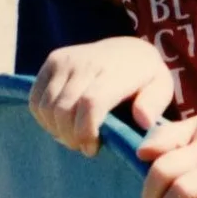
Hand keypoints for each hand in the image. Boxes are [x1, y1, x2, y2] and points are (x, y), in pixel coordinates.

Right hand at [29, 37, 173, 156]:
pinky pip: (35, 98)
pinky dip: (43, 118)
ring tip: (74, 135)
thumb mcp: (161, 88)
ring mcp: (67, 58)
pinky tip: (62, 123)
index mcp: (117, 69)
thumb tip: (142, 120)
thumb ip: (154, 103)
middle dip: (70, 136)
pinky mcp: (52, 60)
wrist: (129, 49)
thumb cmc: (145, 78)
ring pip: (46, 106)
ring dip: (56, 129)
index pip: (91, 103)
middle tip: (84, 145)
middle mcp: (88, 60)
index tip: (93, 148)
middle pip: (64, 109)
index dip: (86, 132)